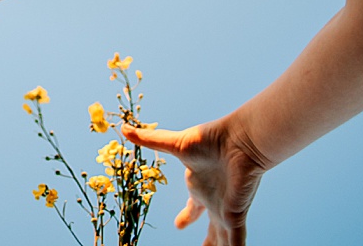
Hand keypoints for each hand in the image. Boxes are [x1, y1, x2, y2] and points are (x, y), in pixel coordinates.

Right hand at [122, 119, 269, 245]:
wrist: (238, 140)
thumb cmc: (210, 139)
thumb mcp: (174, 144)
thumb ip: (150, 140)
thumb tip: (124, 129)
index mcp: (200, 187)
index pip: (193, 209)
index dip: (186, 218)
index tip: (179, 226)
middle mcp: (215, 202)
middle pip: (213, 231)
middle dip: (209, 243)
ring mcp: (226, 211)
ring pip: (223, 242)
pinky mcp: (236, 216)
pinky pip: (236, 243)